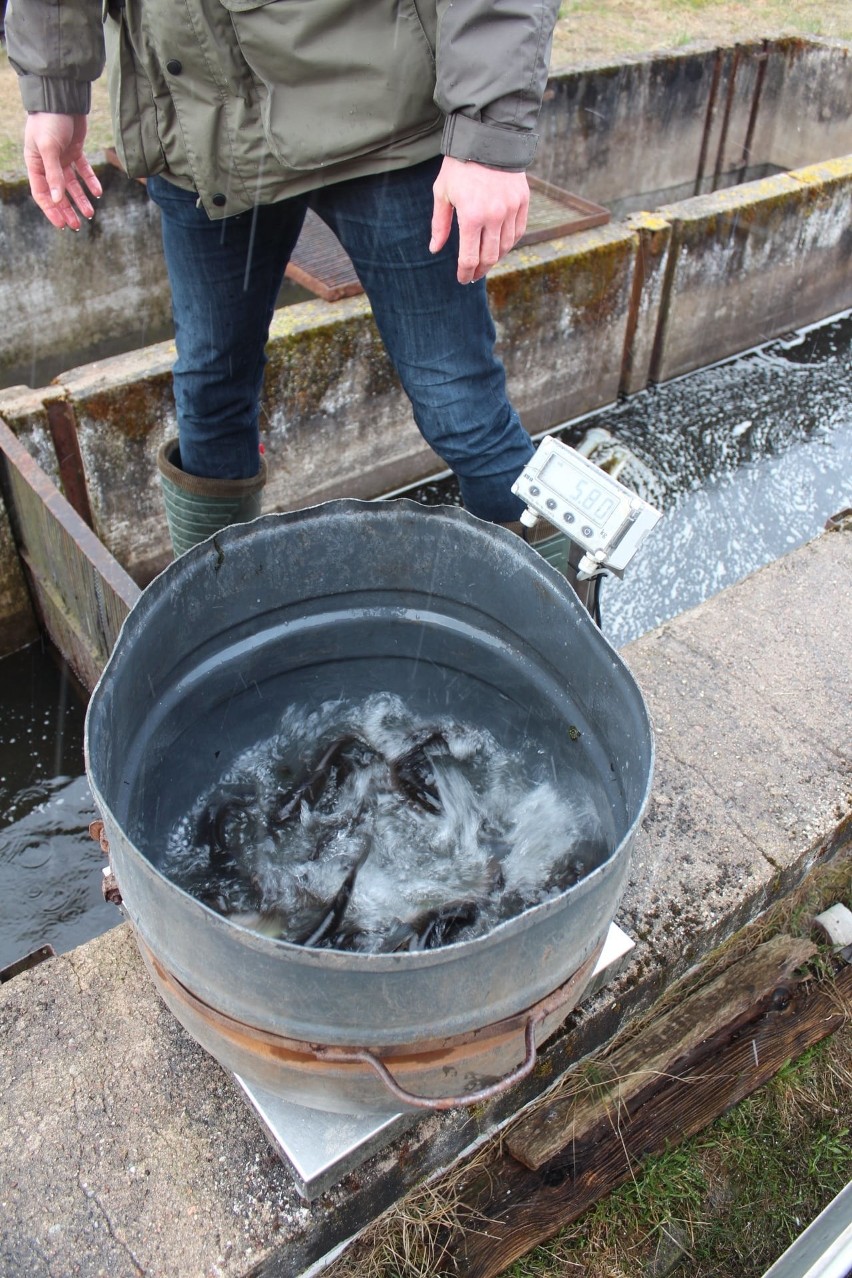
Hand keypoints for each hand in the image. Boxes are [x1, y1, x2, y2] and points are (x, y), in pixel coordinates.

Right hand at [23, 113, 102, 230]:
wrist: (62, 96)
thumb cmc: (49, 120)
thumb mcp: (49, 147)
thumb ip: (53, 174)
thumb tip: (57, 200)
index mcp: (35, 164)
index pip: (42, 193)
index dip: (52, 210)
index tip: (62, 225)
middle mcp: (47, 163)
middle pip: (58, 193)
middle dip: (67, 210)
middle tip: (78, 226)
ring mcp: (62, 157)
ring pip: (72, 185)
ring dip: (81, 199)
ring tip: (90, 214)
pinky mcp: (75, 151)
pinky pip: (83, 171)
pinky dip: (91, 181)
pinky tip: (98, 193)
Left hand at [430, 156, 528, 284]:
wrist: (488, 137)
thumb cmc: (459, 165)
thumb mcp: (442, 193)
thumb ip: (440, 224)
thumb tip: (435, 249)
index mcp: (472, 216)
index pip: (470, 258)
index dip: (465, 272)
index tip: (462, 279)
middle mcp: (494, 216)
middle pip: (490, 257)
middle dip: (480, 270)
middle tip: (473, 275)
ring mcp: (511, 209)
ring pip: (506, 247)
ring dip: (495, 258)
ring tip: (485, 262)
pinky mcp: (522, 201)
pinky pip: (518, 232)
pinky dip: (509, 243)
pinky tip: (500, 246)